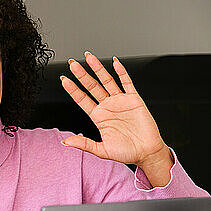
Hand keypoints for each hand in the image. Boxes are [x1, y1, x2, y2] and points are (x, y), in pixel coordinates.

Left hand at [60, 52, 172, 175]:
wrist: (147, 153)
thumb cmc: (126, 152)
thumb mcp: (101, 150)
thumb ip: (84, 144)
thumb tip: (66, 142)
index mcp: (98, 117)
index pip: (82, 99)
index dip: (73, 89)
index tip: (63, 79)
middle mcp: (108, 106)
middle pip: (92, 86)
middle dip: (82, 75)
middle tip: (72, 64)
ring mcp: (120, 101)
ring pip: (106, 81)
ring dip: (98, 69)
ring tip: (88, 57)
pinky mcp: (134, 99)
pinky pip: (127, 82)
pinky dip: (121, 72)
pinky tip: (114, 62)